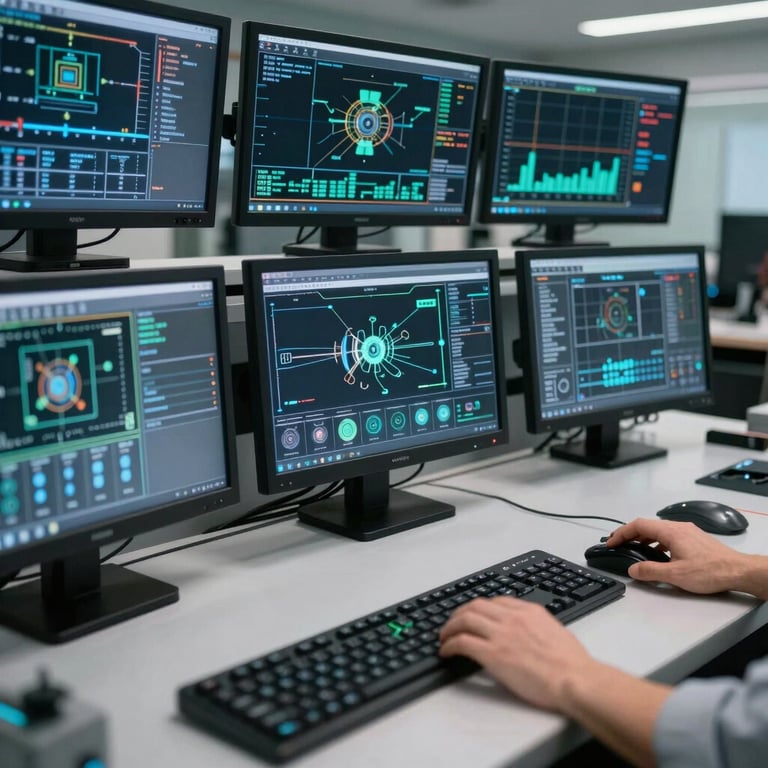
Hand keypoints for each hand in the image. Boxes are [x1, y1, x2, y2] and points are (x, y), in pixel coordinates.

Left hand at [439, 596, 598, 711]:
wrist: (575, 679)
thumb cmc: (572, 664)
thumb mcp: (555, 632)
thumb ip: (537, 627)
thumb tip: (530, 633)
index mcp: (529, 611)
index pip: (496, 601)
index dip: (480, 608)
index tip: (474, 615)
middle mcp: (512, 618)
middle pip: (476, 606)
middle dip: (459, 613)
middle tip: (452, 623)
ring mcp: (501, 634)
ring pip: (464, 619)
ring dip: (449, 627)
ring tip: (444, 636)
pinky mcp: (493, 654)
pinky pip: (462, 642)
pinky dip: (450, 644)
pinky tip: (446, 651)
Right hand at [606, 517, 753, 594]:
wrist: (738, 571)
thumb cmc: (712, 571)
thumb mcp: (675, 574)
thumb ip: (650, 571)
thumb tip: (633, 569)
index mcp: (670, 532)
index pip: (638, 525)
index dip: (621, 533)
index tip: (611, 542)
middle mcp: (678, 527)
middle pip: (646, 526)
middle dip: (629, 534)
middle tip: (618, 544)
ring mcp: (687, 532)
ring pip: (658, 530)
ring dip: (643, 538)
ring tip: (634, 549)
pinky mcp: (694, 539)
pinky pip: (668, 535)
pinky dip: (656, 542)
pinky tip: (658, 554)